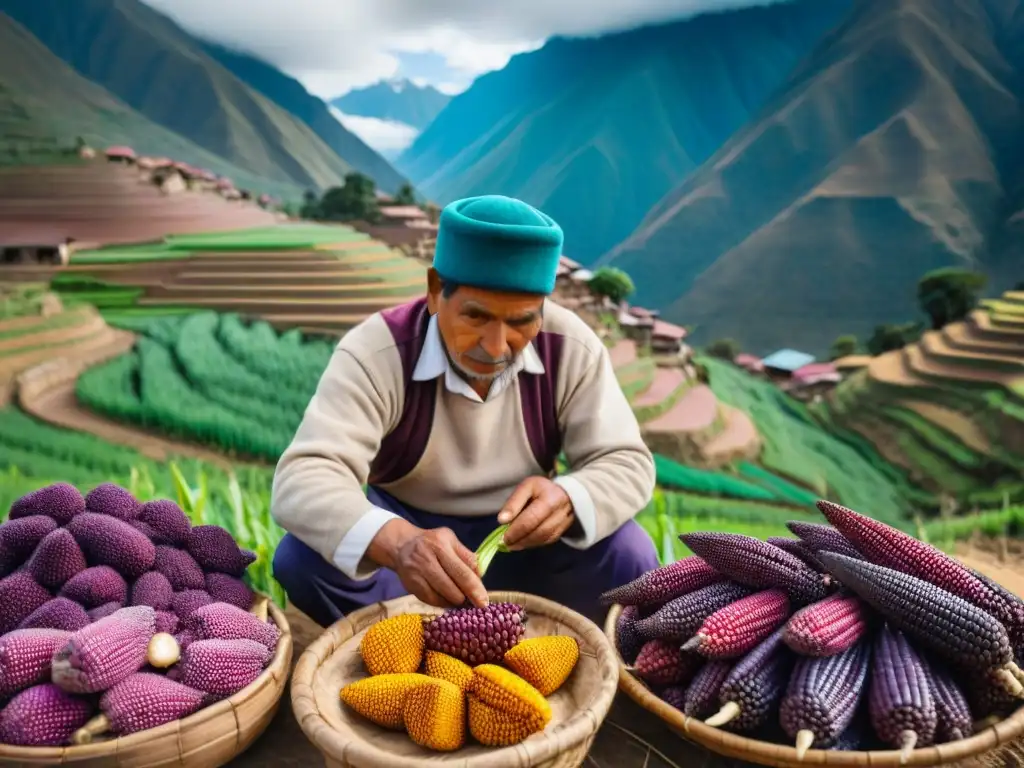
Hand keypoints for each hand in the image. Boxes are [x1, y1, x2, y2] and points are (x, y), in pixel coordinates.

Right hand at [369, 519, 487, 608]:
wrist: (402, 545)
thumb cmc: (432, 542)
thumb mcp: (451, 540)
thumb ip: (466, 556)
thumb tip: (480, 576)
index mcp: (440, 545)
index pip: (462, 571)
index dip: (474, 589)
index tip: (484, 602)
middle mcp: (427, 559)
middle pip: (451, 588)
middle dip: (465, 597)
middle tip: (472, 600)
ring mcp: (416, 574)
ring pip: (441, 597)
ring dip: (454, 601)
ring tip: (459, 597)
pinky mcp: (410, 586)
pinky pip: (431, 601)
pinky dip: (442, 602)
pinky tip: (447, 598)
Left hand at [497, 476, 574, 550]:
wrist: (562, 492)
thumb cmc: (540, 489)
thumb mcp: (525, 487)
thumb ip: (513, 503)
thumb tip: (502, 520)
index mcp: (551, 497)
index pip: (532, 518)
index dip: (517, 529)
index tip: (503, 537)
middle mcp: (562, 511)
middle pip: (540, 531)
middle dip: (521, 539)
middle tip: (506, 543)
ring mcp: (565, 522)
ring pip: (544, 538)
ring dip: (526, 543)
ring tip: (512, 545)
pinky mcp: (564, 530)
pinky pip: (548, 540)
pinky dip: (534, 543)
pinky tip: (523, 543)